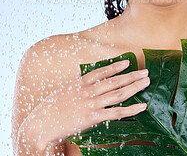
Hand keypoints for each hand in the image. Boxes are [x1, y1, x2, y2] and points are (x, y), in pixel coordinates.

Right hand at [23, 59, 149, 152]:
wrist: (41, 125)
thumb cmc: (50, 108)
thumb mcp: (64, 91)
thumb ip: (77, 84)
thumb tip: (84, 79)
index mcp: (80, 83)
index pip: (102, 71)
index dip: (116, 66)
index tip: (127, 62)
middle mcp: (88, 91)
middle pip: (114, 81)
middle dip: (131, 75)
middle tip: (145, 71)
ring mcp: (91, 104)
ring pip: (118, 94)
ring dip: (134, 87)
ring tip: (146, 82)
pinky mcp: (93, 118)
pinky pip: (116, 113)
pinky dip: (131, 109)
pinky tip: (141, 106)